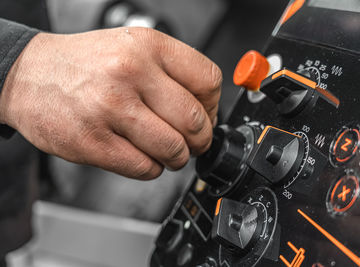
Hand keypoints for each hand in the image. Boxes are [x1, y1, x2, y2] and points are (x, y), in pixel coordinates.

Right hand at [0, 27, 221, 178]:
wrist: (28, 75)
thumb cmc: (84, 64)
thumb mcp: (132, 48)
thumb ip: (172, 73)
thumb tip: (206, 109)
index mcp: (147, 46)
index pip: (208, 81)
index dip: (213, 107)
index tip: (206, 116)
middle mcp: (130, 73)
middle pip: (195, 121)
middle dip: (200, 140)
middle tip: (193, 142)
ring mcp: (111, 109)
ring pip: (173, 150)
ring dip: (177, 158)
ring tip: (167, 151)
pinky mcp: (93, 142)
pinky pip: (145, 168)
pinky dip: (151, 168)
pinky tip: (140, 155)